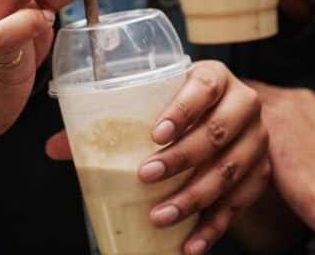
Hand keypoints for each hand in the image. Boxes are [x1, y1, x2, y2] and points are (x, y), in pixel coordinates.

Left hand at [47, 60, 269, 254]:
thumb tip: (54, 147)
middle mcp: (244, 104)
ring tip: (159, 216)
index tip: (155, 134)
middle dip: (181, 159)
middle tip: (146, 176)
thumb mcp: (150, 103)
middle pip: (217, 132)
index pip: (203, 87)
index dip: (182, 109)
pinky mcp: (260, 174)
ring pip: (229, 171)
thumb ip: (106, 122)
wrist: (223, 116)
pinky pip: (238, 204)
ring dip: (193, 198)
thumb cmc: (177, 107)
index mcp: (214, 76)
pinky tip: (190, 244)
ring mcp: (257, 141)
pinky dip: (213, 227)